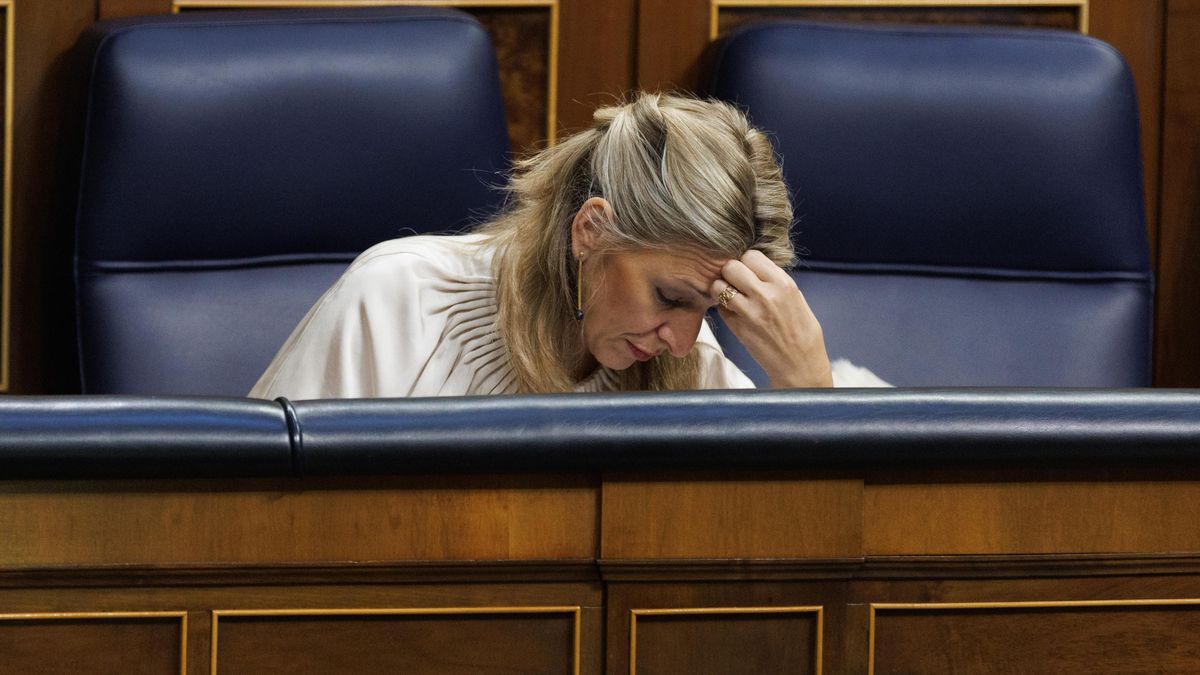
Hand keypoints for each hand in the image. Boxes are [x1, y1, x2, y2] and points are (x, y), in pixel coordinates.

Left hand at [711, 250, 832, 387]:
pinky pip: (720, 308)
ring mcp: (749, 312)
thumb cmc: (801, 331)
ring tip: (732, 297)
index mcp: (783, 284)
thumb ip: (774, 281)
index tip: (749, 271)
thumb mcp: (796, 298)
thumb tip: (754, 268)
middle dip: (730, 272)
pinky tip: (735, 314)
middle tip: (736, 283)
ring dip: (722, 290)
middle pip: (731, 266)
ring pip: (719, 286)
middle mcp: (765, 295)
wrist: (800, 364)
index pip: (752, 255)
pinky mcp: (738, 328)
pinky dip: (724, 309)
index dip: (747, 262)